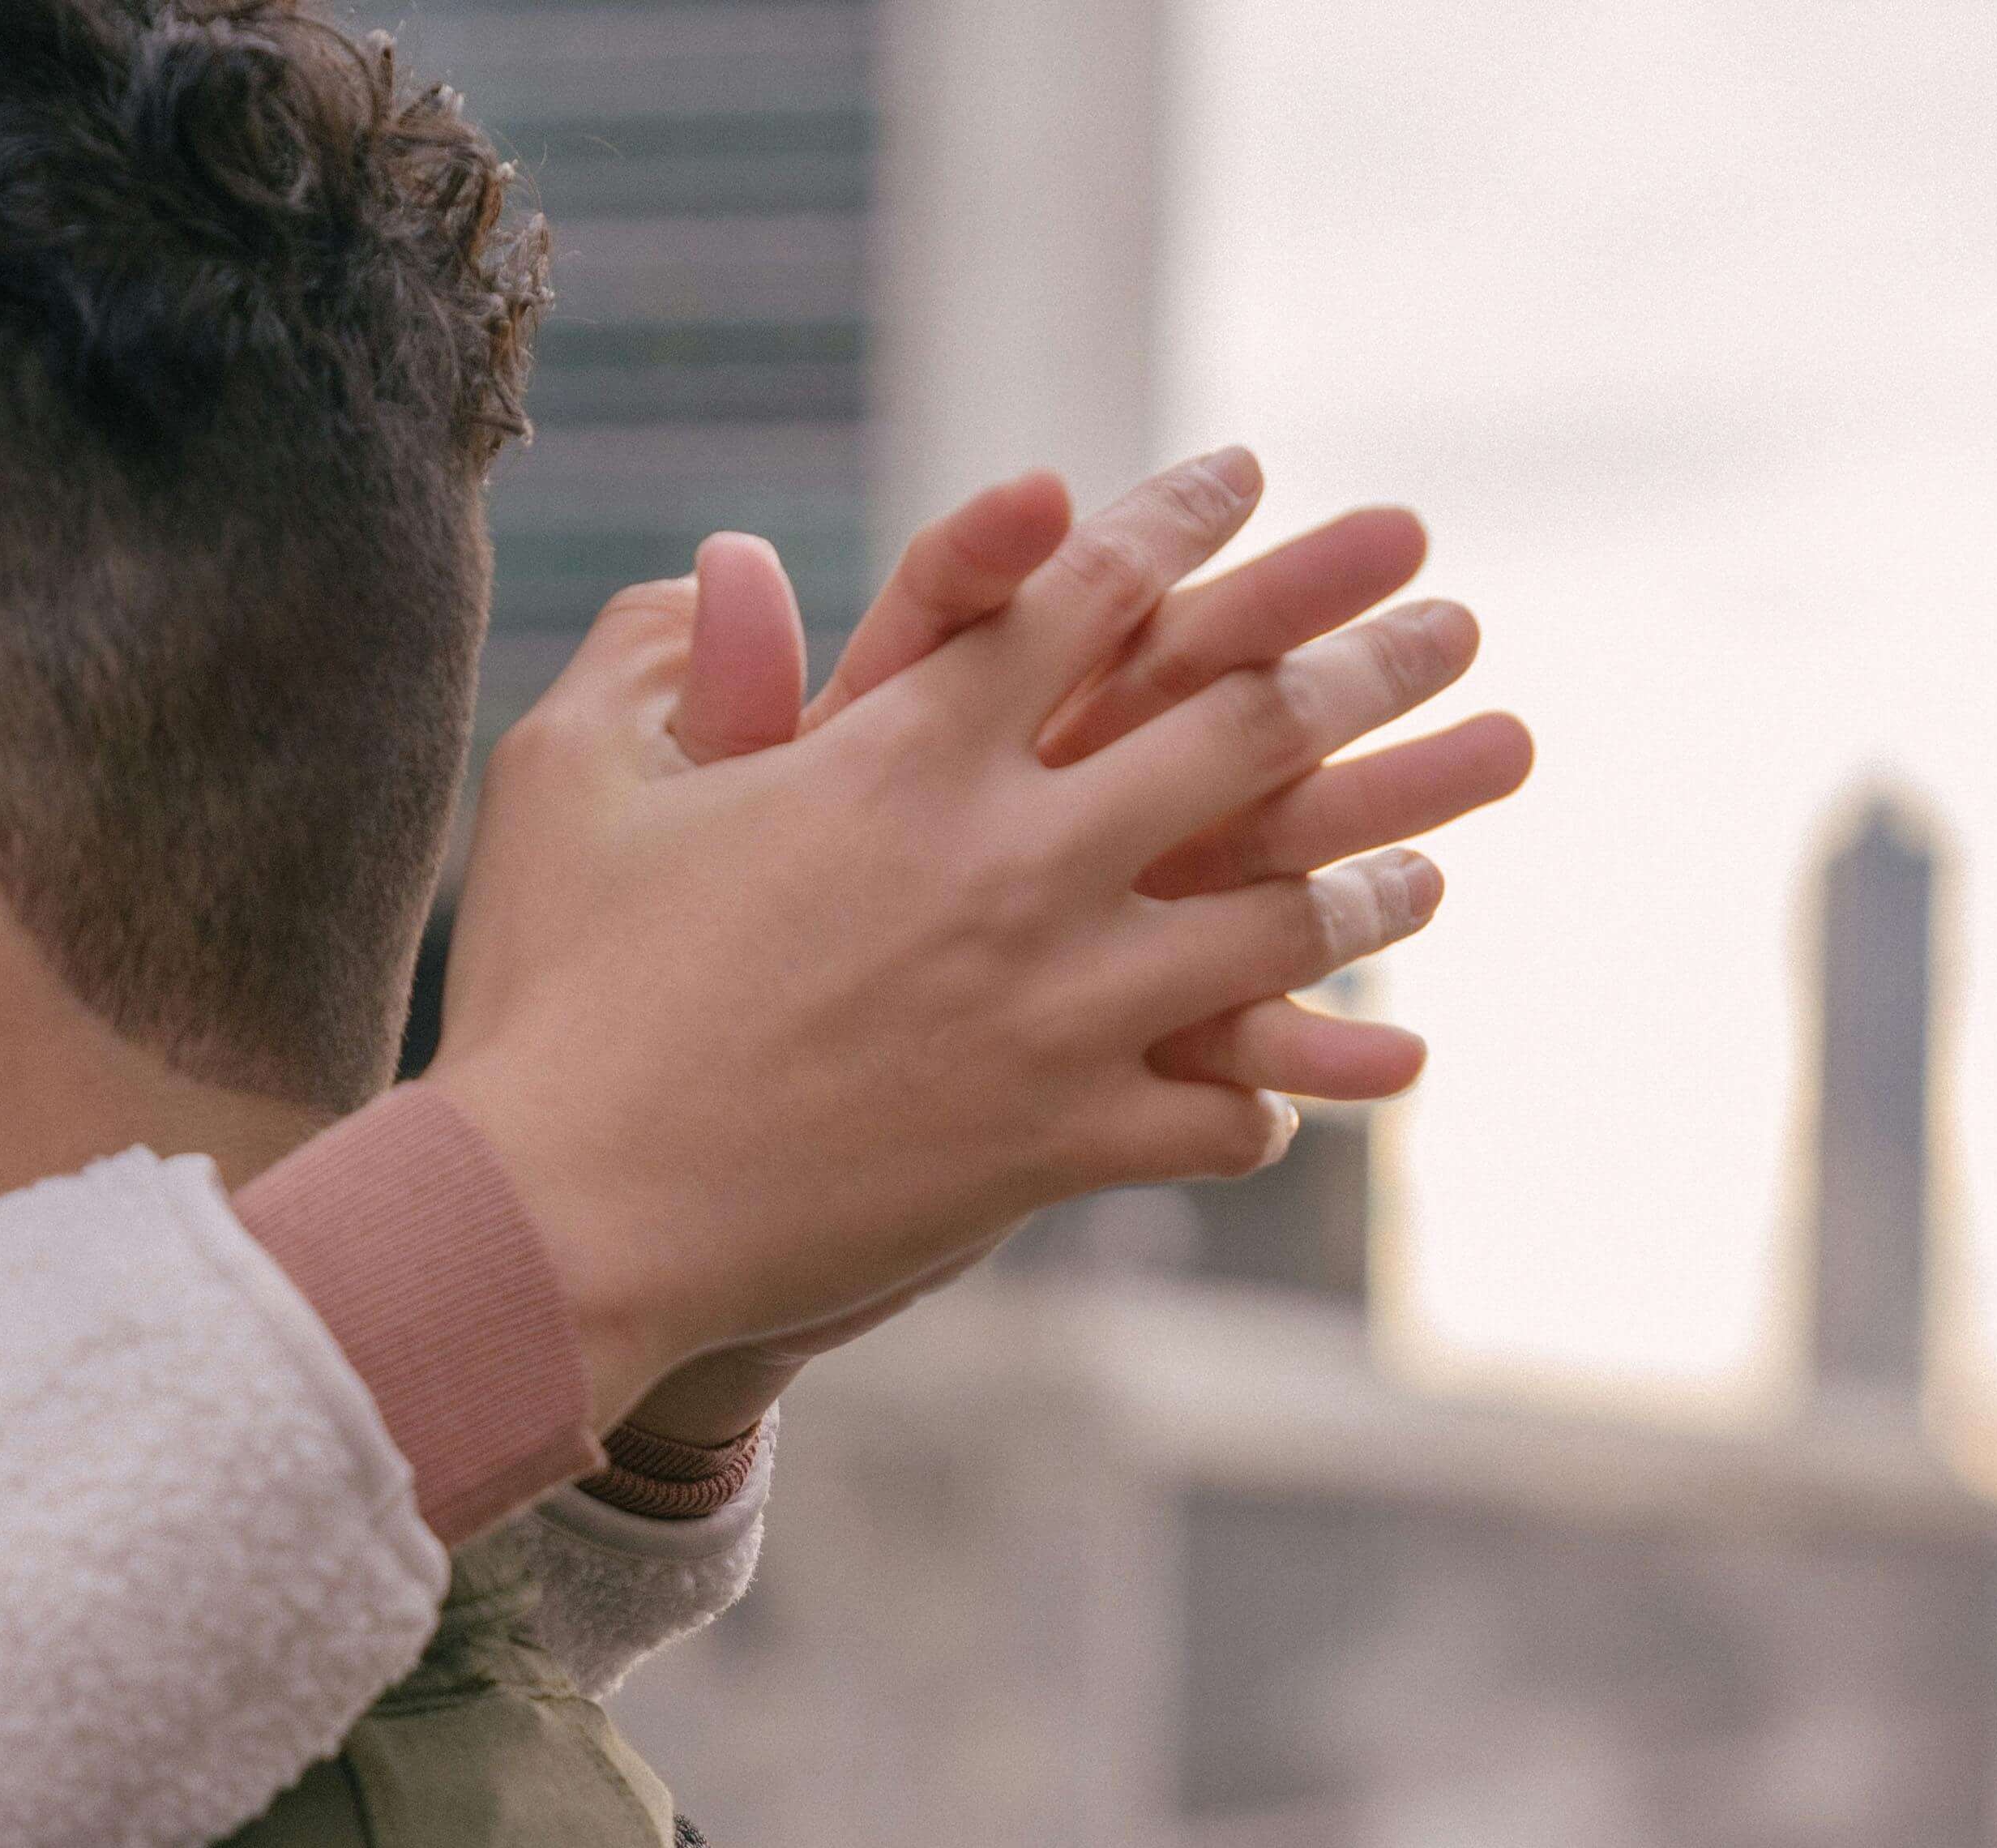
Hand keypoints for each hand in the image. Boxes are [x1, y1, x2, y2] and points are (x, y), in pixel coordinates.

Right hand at [427, 452, 1481, 1428]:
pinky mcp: (1051, 1144)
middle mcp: (1006, 864)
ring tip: (1432, 862)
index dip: (1182, 523)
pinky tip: (1304, 1082)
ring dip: (1371, 879)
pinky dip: (1273, 1093)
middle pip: (1239, 729)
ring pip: (1273, 923)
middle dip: (1366, 663)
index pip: (1084, 595)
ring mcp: (1049, 1011)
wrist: (561, 1217)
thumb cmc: (545, 992)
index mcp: (898, 754)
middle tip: (1451, 624)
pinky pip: (1215, 1114)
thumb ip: (658, 657)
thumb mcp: (565, 779)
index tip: (1254, 482)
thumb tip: (723, 571)